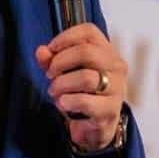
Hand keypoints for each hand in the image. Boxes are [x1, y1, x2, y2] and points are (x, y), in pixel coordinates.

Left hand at [35, 22, 127, 151]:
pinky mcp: (111, 110)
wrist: (96, 125)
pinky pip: (86, 102)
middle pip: (86, 52)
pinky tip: (64, 104)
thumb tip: (41, 52)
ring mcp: (116, 88)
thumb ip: (51, 60)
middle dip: (60, 62)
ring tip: (55, 91)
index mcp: (106, 51)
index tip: (51, 49)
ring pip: (86, 77)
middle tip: (50, 74)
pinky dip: (68, 102)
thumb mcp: (64, 73)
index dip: (66, 37)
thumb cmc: (83, 93)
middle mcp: (116, 66)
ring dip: (62, 85)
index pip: (89, 31)